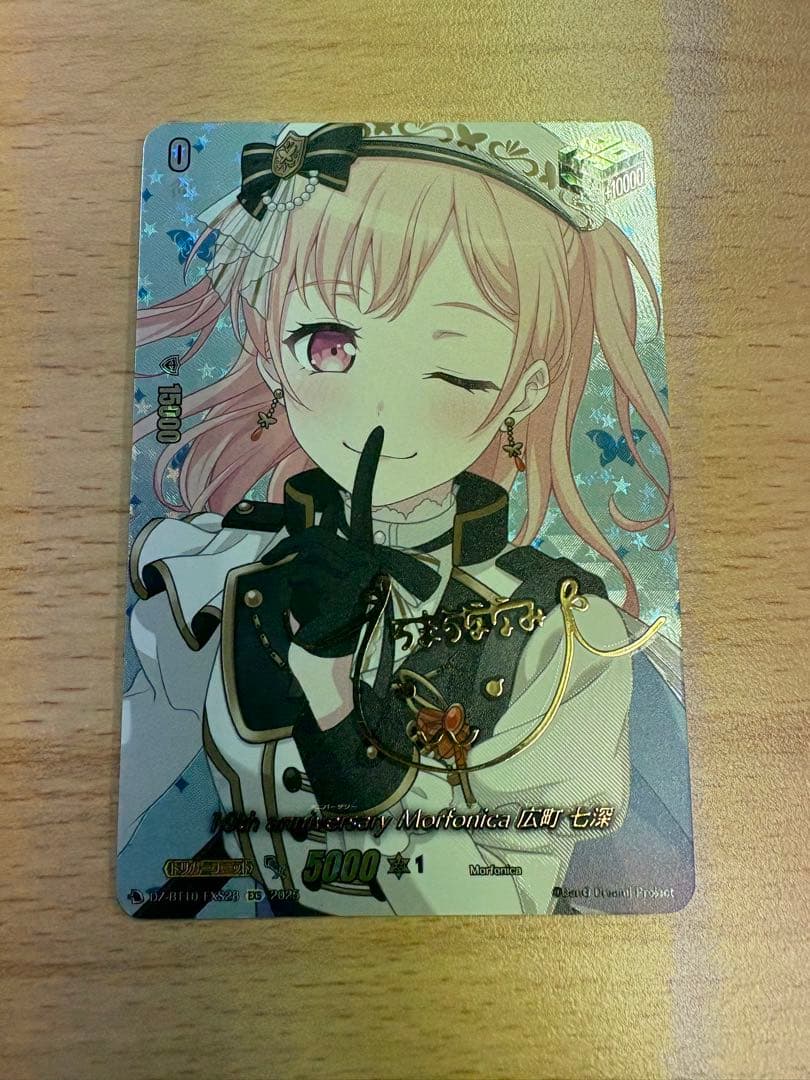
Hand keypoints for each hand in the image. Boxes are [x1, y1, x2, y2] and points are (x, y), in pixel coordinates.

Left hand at [262, 426, 387, 657]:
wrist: (360, 662)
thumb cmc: (347, 624)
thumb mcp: (337, 589)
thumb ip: (322, 565)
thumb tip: (293, 552)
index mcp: (365, 551)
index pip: (362, 503)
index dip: (370, 466)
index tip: (377, 431)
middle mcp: (365, 559)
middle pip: (309, 542)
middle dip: (284, 557)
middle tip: (272, 568)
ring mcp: (354, 579)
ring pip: (299, 568)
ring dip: (294, 590)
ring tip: (313, 612)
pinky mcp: (341, 600)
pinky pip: (297, 592)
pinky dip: (297, 610)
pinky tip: (315, 628)